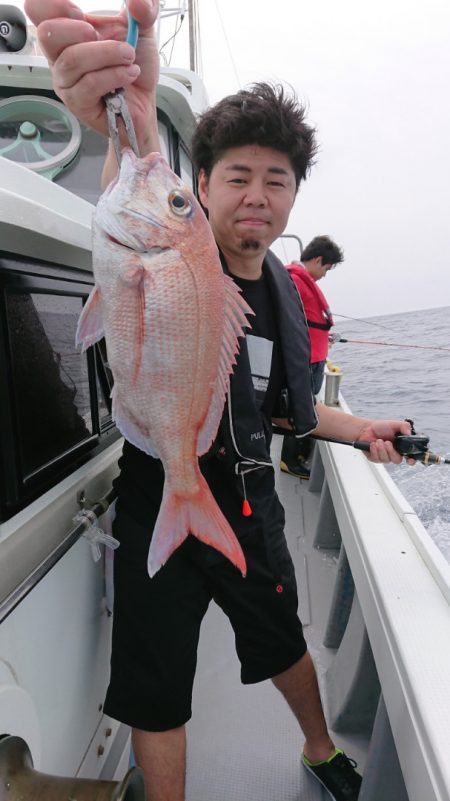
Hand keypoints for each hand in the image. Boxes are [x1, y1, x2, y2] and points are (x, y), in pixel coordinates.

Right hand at [24, 0, 159, 150]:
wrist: (145, 102)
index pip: (37, 9)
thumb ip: (144, 10)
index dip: (56, 5)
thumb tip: (137, 0)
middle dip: (78, 30)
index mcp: (68, 31)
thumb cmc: (135, 67)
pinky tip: (129, 74)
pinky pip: (89, 84)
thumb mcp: (142, 30)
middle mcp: (60, 55)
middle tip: (100, 36)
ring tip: (129, 57)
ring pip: (73, 60)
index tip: (82, 14)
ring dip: (107, 54)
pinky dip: (114, 75)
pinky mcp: (77, 103)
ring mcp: (66, 80)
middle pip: (46, 33)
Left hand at [356, 419, 414, 463]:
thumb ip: (404, 426)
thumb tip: (409, 433)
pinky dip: (374, 450)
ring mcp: (385, 457)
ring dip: (381, 449)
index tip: (409, 460)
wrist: (366, 429)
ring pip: (386, 459)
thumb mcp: (395, 424)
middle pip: (397, 460)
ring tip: (378, 440)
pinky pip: (376, 459)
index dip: (411, 460)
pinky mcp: (375, 458)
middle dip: (391, 451)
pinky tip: (373, 444)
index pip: (410, 457)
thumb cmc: (381, 427)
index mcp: (401, 447)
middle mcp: (394, 453)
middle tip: (387, 442)